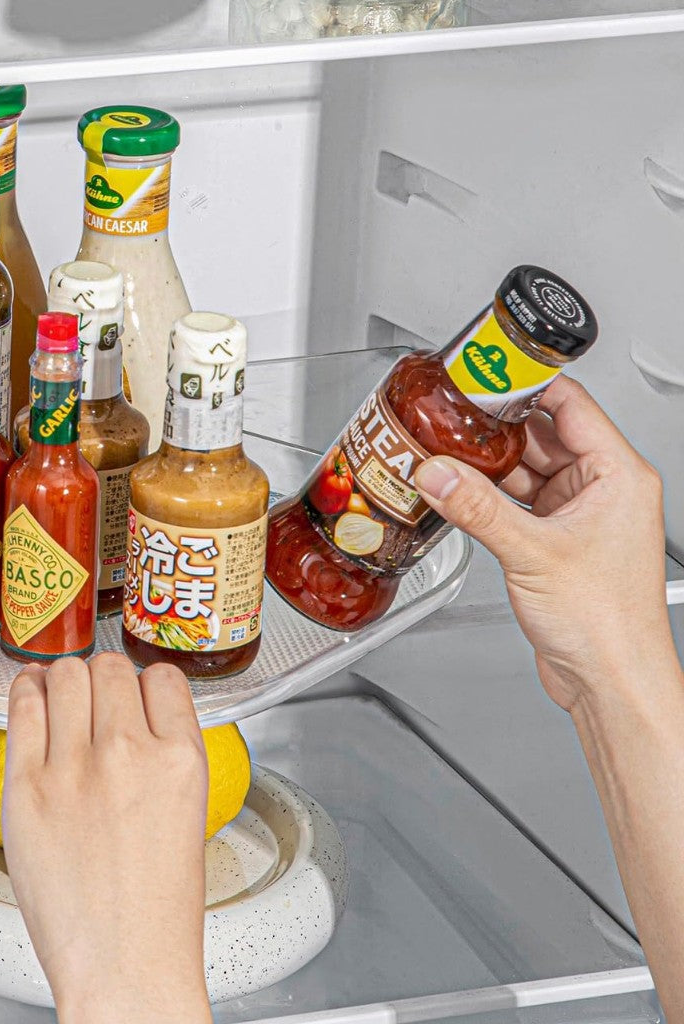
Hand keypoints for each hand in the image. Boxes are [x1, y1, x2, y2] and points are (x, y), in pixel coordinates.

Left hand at [1, 654, 209, 1023]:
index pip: (162, 678)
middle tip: (95, 697)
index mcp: (181, 761)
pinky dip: (26, 690)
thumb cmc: (156, 909)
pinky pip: (22, 706)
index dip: (146, 683)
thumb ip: (165, 756)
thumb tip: (139, 716)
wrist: (124, 968)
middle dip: (103, 678)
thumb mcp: (188, 814)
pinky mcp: (26, 787)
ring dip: (65, 678)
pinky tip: (30, 693)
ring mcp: (74, 768)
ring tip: (60, 691)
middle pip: (110, 667)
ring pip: (66, 674)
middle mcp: (129, 754)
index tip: (135, 692)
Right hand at [413, 376, 671, 712]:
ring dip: (486, 466)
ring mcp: (578, 514)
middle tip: (450, 416)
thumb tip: (437, 473)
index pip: (569, 405)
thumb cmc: (608, 624)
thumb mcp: (533, 553)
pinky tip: (457, 493)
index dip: (525, 384)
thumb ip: (477, 508)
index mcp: (618, 476)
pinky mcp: (555, 540)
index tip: (485, 374)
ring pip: (523, 469)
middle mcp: (602, 489)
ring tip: (444, 456)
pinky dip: (486, 496)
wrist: (611, 680)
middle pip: (540, 434)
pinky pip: (515, 501)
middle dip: (493, 427)